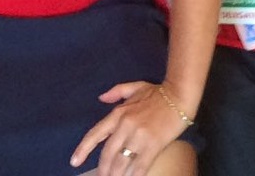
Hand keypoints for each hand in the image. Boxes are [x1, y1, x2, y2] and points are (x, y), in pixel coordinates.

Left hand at [69, 79, 187, 174]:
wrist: (179, 95)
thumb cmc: (158, 92)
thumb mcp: (135, 87)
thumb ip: (117, 92)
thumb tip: (101, 98)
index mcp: (118, 113)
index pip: (96, 134)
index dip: (83, 149)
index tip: (74, 162)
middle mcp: (125, 126)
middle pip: (108, 154)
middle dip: (103, 170)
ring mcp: (138, 137)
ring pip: (121, 163)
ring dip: (115, 175)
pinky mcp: (153, 145)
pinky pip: (140, 166)